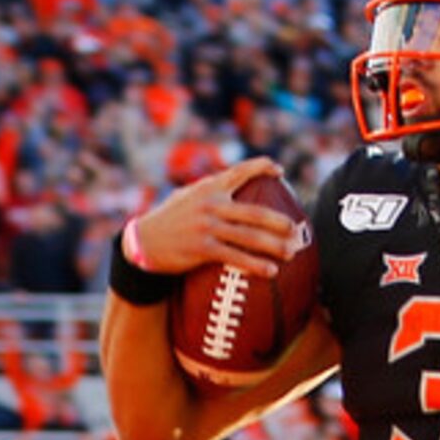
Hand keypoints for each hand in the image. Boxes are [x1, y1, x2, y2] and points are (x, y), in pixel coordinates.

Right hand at [125, 158, 300, 277]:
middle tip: (296, 229)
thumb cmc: (169, 220)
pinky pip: (235, 257)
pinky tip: (270, 272)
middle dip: (279, 221)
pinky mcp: (202, 248)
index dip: (261, 167)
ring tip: (291, 252)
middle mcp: (210, 204)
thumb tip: (231, 183)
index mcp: (208, 188)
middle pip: (254, 212)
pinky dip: (254, 265)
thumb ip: (208, 190)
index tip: (280, 170)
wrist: (143, 241)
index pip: (239, 172)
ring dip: (274, 246)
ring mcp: (207, 226)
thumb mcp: (186, 196)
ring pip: (249, 236)